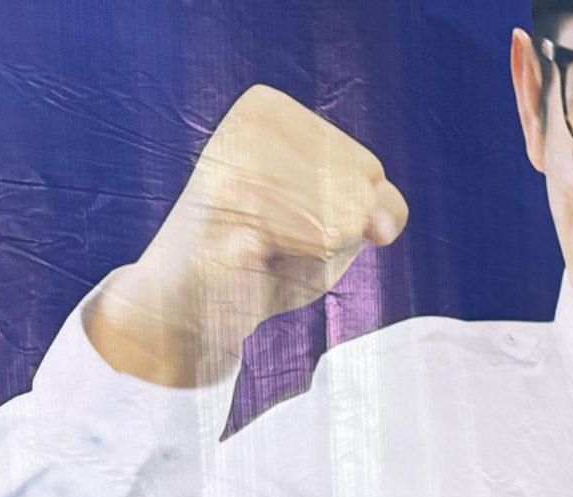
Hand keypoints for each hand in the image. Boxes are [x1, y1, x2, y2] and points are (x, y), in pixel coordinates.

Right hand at [87, 85, 408, 386]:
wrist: (191, 308)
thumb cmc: (268, 261)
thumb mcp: (341, 229)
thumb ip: (382, 210)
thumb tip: (381, 222)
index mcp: (273, 111)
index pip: (369, 170)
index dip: (348, 219)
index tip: (292, 221)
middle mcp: (252, 120)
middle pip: (359, 191)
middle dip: (335, 235)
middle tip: (278, 241)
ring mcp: (239, 155)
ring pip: (343, 217)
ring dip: (313, 253)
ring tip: (265, 249)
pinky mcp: (231, 197)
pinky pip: (318, 238)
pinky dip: (299, 264)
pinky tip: (255, 257)